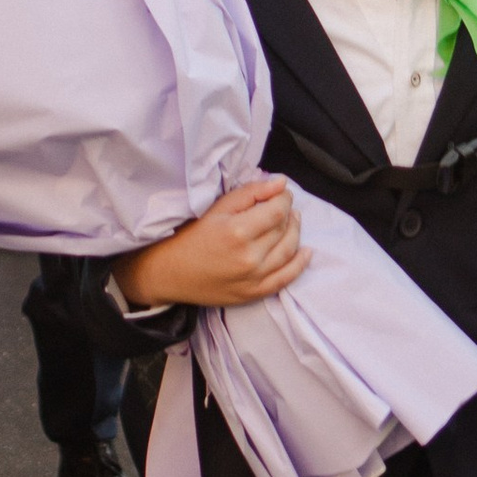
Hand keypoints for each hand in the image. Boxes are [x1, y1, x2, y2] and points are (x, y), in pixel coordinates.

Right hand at [114, 176, 310, 310]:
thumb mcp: (217, 208)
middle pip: (285, 229)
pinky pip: (286, 278)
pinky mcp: (254, 293)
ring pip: (289, 251)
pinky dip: (300, 264)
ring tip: (292, 222)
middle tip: (282, 206)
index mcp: (237, 231)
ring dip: (296, 233)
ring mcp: (253, 278)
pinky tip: (306, 252)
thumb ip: (251, 193)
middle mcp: (249, 257)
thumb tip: (281, 183)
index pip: (278, 210)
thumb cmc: (191, 236)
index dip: (284, 198)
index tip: (281, 194)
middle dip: (288, 213)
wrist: (170, 273)